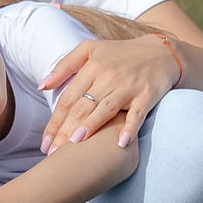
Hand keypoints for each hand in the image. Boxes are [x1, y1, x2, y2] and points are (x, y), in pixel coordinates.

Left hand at [40, 36, 179, 151]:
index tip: (44, 143)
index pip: (68, 98)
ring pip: (105, 109)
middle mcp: (108, 78)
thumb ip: (65, 66)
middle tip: (54, 153)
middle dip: (66, 131)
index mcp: (92, 68)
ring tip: (75, 143)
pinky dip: (130, 128)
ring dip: (91, 126)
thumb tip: (42, 86)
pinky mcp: (146, 95)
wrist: (160, 52)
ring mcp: (128, 87)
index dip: (55, 121)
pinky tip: (120, 143)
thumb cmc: (120, 54)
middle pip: (82, 107)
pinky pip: (137, 114)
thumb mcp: (90, 50)